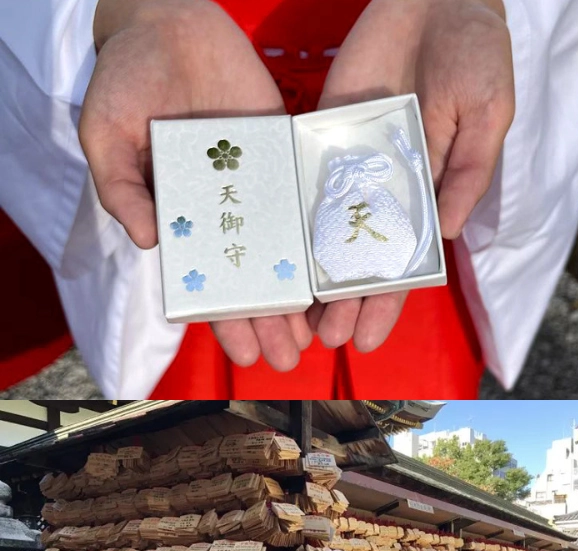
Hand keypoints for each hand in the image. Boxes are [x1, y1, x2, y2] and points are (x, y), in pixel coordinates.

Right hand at [81, 0, 311, 370]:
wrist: (168, 23)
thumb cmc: (127, 80)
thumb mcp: (107, 134)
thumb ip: (122, 187)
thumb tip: (149, 240)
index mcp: (183, 214)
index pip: (209, 278)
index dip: (225, 317)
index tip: (241, 353)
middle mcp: (227, 208)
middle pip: (254, 275)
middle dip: (270, 320)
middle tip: (289, 359)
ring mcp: (262, 184)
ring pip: (286, 249)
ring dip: (302, 294)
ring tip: (319, 334)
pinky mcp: (288, 154)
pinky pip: (309, 200)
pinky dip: (323, 236)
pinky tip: (339, 272)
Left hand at [309, 0, 514, 351]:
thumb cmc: (476, 56)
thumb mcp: (488, 115)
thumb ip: (466, 171)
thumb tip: (447, 229)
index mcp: (433, 187)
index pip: (408, 256)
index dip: (390, 297)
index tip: (371, 335)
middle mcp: (391, 182)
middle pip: (363, 251)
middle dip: (347, 298)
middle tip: (327, 339)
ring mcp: (355, 158)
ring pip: (330, 226)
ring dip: (317, 272)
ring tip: (301, 315)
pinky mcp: (326, 128)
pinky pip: (307, 177)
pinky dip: (295, 216)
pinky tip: (283, 252)